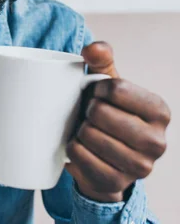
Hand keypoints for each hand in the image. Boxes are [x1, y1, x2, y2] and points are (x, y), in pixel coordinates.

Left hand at [66, 42, 170, 201]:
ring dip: (79, 131)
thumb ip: (101, 59)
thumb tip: (93, 49)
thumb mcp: (107, 84)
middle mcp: (157, 142)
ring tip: (87, 132)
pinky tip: (81, 148)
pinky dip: (72, 149)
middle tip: (90, 117)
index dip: (97, 90)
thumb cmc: (107, 112)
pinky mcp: (116, 183)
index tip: (98, 97)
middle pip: (100, 113)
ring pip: (88, 135)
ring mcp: (139, 167)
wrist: (104, 156)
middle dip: (87, 111)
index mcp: (159, 111)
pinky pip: (78, 156)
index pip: (115, 89)